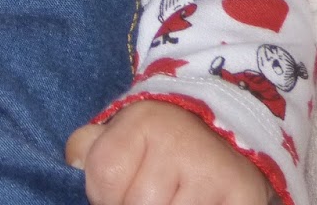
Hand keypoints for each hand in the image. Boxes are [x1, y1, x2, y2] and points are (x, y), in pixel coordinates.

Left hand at [65, 101, 271, 204]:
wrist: (227, 135)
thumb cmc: (159, 143)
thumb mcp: (119, 132)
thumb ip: (87, 148)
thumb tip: (73, 164)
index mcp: (143, 120)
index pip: (103, 177)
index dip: (102, 195)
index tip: (114, 192)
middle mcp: (180, 141)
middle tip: (147, 198)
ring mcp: (213, 172)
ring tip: (169, 200)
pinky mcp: (243, 197)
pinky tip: (191, 203)